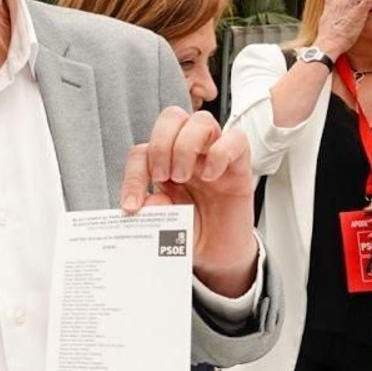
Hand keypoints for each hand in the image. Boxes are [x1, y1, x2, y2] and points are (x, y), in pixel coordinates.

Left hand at [121, 106, 257, 297]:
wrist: (217, 253)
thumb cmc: (190, 232)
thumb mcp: (162, 225)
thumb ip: (152, 211)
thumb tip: (145, 202)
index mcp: (163, 163)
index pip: (143, 150)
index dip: (133, 175)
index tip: (132, 206)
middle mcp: (188, 153)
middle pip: (172, 117)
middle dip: (161, 144)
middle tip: (162, 177)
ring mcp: (213, 155)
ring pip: (201, 120)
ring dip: (185, 146)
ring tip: (183, 177)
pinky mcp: (239, 165)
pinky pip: (236, 139)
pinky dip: (220, 153)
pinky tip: (210, 177)